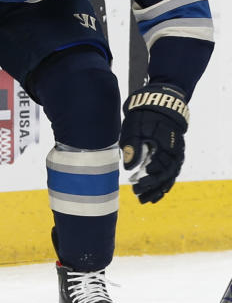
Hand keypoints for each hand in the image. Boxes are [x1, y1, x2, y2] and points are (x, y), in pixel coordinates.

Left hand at [119, 83, 189, 203]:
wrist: (157, 102)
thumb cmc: (143, 115)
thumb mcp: (135, 129)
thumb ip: (132, 147)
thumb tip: (127, 168)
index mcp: (167, 147)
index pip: (160, 171)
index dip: (148, 181)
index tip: (135, 186)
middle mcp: (175, 153)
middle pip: (166, 177)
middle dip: (152, 188)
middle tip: (137, 196)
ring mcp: (176, 153)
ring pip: (169, 177)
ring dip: (158, 189)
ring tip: (145, 199)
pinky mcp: (172, 153)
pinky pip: (170, 172)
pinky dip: (163, 183)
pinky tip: (155, 192)